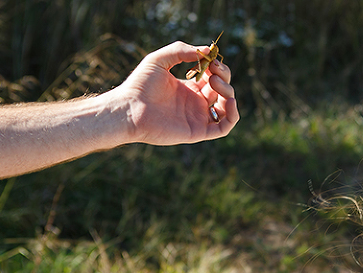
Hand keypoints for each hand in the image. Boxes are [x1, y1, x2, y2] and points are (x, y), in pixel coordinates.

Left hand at [111, 41, 239, 144]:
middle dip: (223, 76)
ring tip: (215, 81)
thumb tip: (207, 51)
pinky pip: (224, 127)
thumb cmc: (139, 85)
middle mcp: (196, 103)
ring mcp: (198, 118)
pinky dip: (233, 114)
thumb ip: (181, 51)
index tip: (210, 59)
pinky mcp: (198, 131)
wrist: (129, 108)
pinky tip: (229, 100)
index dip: (216, 67)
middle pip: (222, 90)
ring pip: (227, 108)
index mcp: (189, 88)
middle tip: (212, 70)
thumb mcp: (158, 59)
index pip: (213, 77)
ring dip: (228, 92)